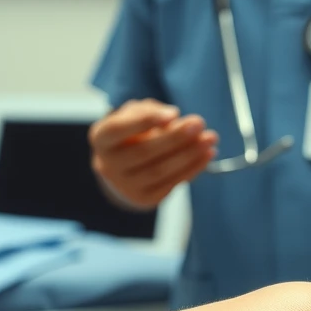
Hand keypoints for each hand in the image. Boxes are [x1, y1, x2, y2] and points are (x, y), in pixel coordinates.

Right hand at [88, 98, 218, 208]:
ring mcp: (125, 186)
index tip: (174, 112)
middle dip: (175, 138)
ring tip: (210, 139)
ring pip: (160, 171)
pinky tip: (207, 154)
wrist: (126, 165)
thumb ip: (151, 112)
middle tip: (199, 123)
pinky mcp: (144, 198)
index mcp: (101, 138)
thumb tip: (173, 118)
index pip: (118, 129)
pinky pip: (171, 184)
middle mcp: (108, 165)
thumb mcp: (136, 113)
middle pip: (144, 152)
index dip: (145, 121)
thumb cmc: (132, 131)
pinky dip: (192, 169)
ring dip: (189, 155)